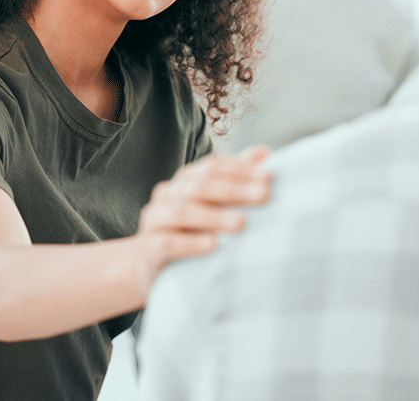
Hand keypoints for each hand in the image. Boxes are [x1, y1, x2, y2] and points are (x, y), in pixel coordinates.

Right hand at [134, 145, 271, 290]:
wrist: (152, 265)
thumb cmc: (192, 230)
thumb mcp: (216, 204)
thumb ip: (237, 177)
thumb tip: (265, 153)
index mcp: (185, 179)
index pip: (213, 166)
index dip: (241, 168)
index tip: (270, 176)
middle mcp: (168, 194)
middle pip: (201, 186)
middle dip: (234, 190)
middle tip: (263, 196)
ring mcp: (155, 220)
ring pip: (183, 212)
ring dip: (214, 217)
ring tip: (241, 223)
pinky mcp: (148, 248)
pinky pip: (167, 243)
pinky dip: (190, 243)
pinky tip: (213, 245)